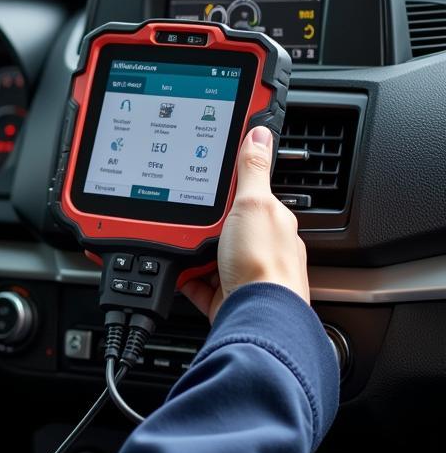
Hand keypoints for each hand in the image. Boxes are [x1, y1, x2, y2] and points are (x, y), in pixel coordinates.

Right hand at [182, 126, 308, 323]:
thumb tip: (259, 133)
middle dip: (206, 219)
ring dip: (195, 249)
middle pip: (226, 223)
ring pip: (210, 252)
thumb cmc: (264, 266)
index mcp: (273, 219)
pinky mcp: (226, 296)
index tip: (213, 167)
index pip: (251, 190)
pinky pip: (198, 281)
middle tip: (191, 213)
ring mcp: (243, 272)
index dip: (232, 180)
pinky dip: (185, 276)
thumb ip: (253, 171)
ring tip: (183, 242)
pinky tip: (178, 270)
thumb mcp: (254, 205)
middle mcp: (261, 246)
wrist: (256, 318)